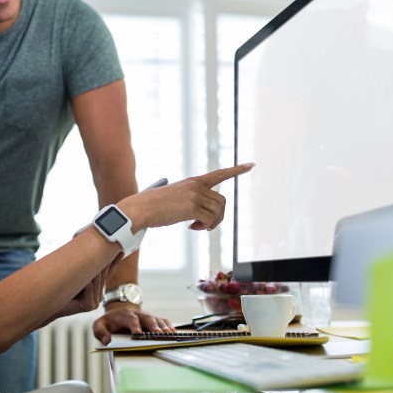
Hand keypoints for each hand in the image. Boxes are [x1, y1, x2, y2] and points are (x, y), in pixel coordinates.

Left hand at [54, 255, 120, 319]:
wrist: (48, 300)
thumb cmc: (59, 284)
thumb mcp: (77, 273)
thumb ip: (88, 267)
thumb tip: (94, 249)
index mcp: (96, 289)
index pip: (107, 273)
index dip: (114, 262)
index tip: (121, 251)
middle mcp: (97, 296)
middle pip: (101, 276)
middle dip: (103, 262)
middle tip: (111, 247)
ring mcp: (95, 302)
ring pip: (95, 281)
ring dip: (91, 271)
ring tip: (91, 261)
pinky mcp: (89, 306)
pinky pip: (89, 287)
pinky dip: (85, 281)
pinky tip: (81, 279)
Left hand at [92, 304, 174, 344]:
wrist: (119, 310)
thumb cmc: (110, 321)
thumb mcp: (99, 325)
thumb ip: (100, 332)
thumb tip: (107, 340)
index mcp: (124, 315)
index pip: (130, 319)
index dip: (135, 325)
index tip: (138, 334)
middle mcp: (138, 314)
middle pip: (147, 318)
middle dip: (153, 327)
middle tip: (158, 335)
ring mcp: (147, 316)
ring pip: (157, 319)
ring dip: (163, 327)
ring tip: (169, 335)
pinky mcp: (154, 319)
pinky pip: (163, 321)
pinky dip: (168, 326)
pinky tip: (173, 333)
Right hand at [117, 163, 253, 232]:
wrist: (140, 209)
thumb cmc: (153, 206)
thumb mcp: (175, 197)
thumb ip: (192, 200)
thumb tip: (206, 217)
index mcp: (193, 181)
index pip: (220, 174)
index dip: (237, 170)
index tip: (252, 165)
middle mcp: (197, 186)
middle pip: (222, 202)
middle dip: (217, 216)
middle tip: (204, 225)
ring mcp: (195, 196)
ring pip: (218, 212)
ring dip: (211, 223)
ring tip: (197, 226)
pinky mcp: (192, 208)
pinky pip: (210, 221)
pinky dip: (205, 227)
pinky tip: (191, 227)